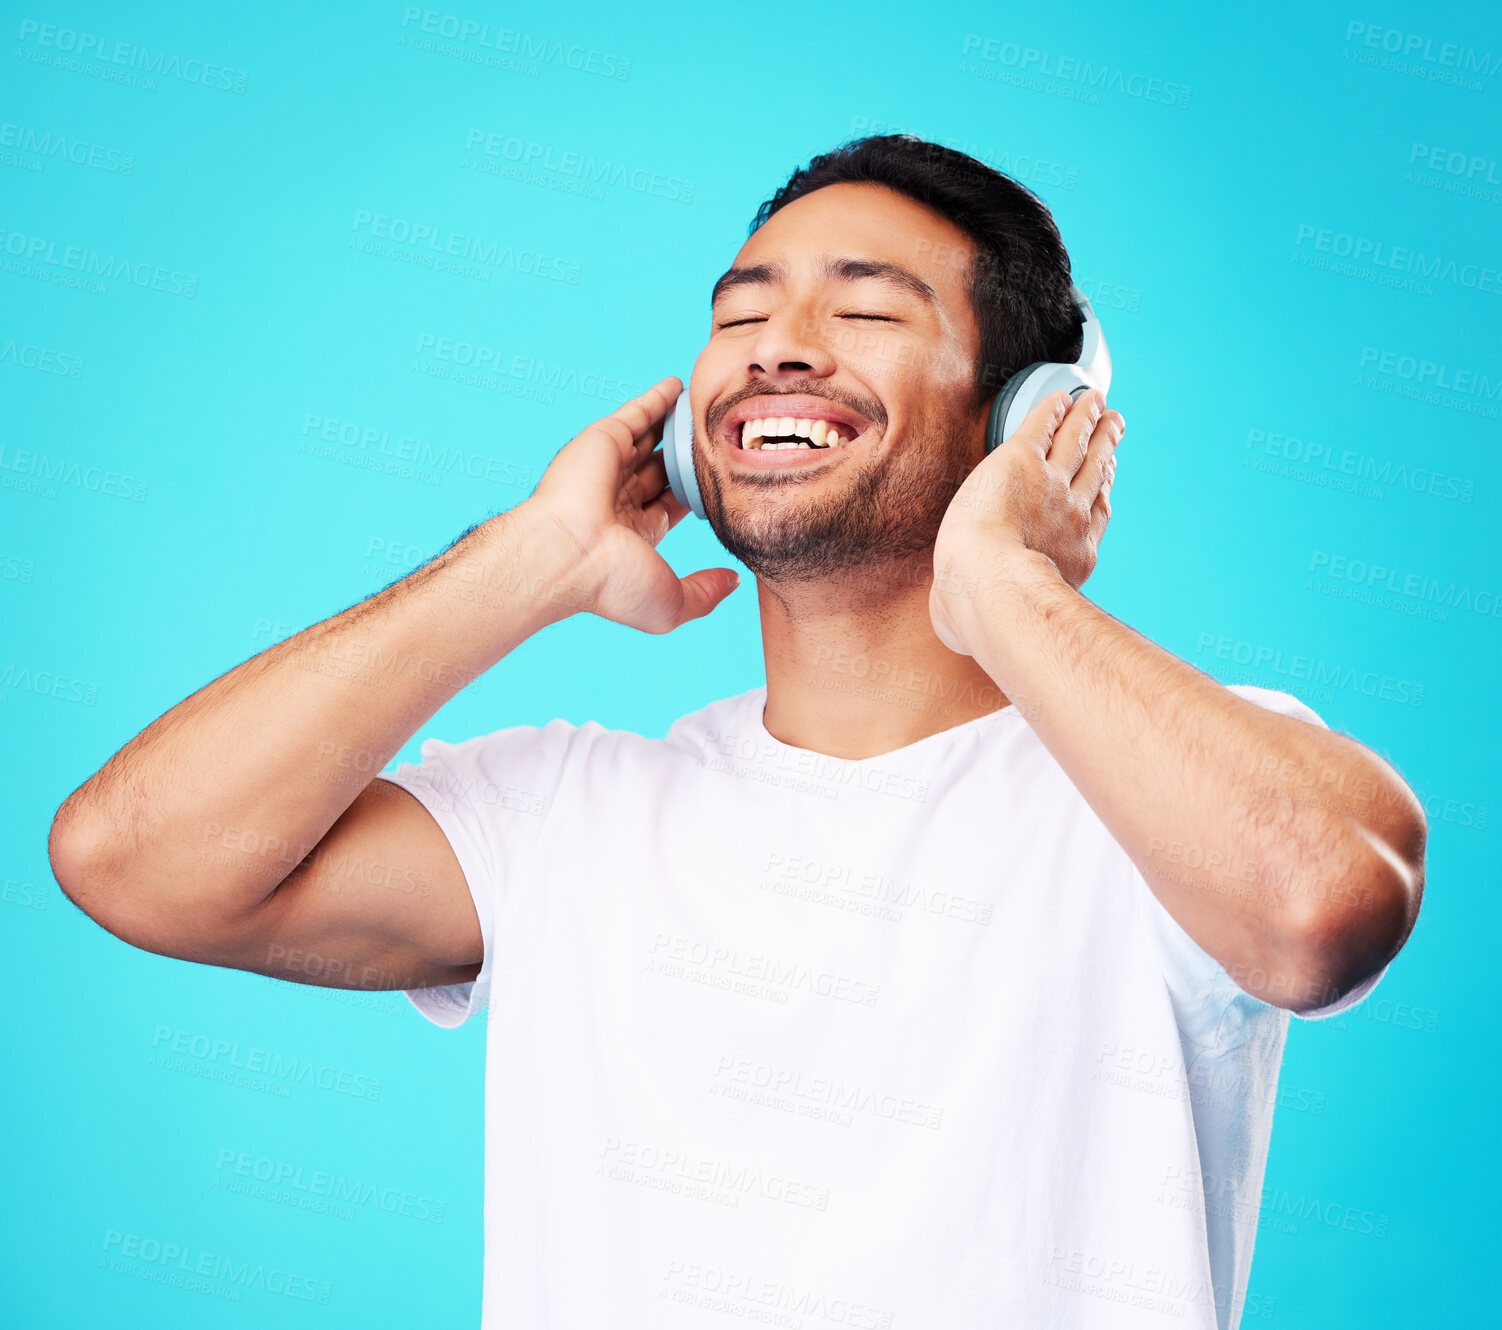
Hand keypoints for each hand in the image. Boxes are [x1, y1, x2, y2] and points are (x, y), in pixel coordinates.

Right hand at [521, 376, 740, 632]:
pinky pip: (637, 412)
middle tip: (719, 439)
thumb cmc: (612, 584)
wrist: (566, 556)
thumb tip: (735, 582)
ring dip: (676, 425)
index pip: (674, 505)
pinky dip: (657, 398)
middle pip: (664, 470)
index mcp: (636, 534)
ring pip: (652, 440)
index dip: (697, 492)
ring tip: (705, 409)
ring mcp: (611, 467)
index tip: (723, 479)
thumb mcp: (671, 603)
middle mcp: (622, 499)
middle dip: (686, 457)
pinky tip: (679, 386)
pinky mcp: (604, 439)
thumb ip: (705, 593)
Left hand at [930, 389, 1122, 653]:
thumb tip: (955, 631)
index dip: (1104, 487)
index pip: (1096, 511)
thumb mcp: (1001, 620)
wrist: (992, 587)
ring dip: (1087, 418)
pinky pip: (1043, 426)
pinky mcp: (1020, 460)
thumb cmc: (988, 615)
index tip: (1108, 474)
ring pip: (1076, 442)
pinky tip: (1061, 398)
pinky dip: (1056, 409)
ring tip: (1095, 402)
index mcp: (1076, 553)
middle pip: (1096, 470)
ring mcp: (1050, 485)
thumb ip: (983, 616)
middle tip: (1115, 425)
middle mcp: (1071, 515)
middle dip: (1106, 445)